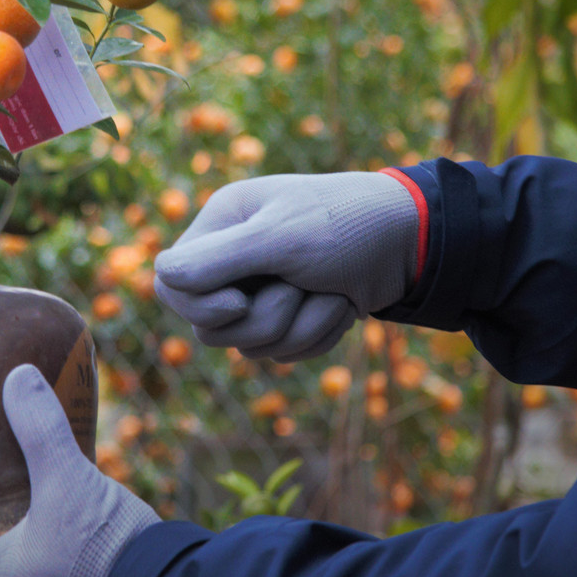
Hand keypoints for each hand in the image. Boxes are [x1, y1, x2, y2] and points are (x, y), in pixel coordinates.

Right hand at [153, 172, 418, 361]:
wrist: (416, 241)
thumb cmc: (350, 225)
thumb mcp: (282, 238)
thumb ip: (217, 259)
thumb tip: (160, 276)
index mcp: (221, 224)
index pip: (171, 281)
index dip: (200, 304)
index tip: (241, 299)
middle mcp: (233, 257)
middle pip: (209, 326)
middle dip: (264, 318)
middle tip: (300, 289)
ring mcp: (261, 290)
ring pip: (248, 346)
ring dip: (298, 327)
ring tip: (331, 293)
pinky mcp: (290, 315)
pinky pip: (282, 352)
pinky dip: (317, 334)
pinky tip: (342, 306)